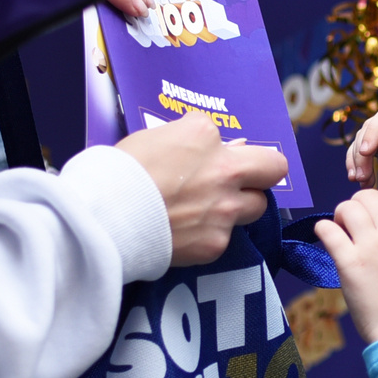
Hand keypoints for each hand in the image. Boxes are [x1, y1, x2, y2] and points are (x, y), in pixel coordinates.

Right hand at [115, 116, 285, 265]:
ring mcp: (224, 209)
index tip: (205, 161)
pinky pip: (227, 237)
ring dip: (240, 206)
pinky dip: (210, 235)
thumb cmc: (118, 174)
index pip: (231, 137)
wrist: (103, 219)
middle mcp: (224, 170)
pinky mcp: (216, 242)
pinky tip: (185, 234)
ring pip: (258, 206)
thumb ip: (189, 141)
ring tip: (208, 211)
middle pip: (274, 168)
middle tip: (245, 180)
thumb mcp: (151, 139)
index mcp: (204, 134)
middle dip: (263, 172)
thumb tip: (223, 148)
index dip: (219, 150)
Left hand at [313, 189, 377, 342]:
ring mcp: (371, 247)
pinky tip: (325, 237)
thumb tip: (375, 217)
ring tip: (339, 232)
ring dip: (339, 216)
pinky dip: (322, 229)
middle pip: (367, 196)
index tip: (368, 216)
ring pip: (348, 208)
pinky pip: (328, 230)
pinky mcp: (350, 263)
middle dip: (355, 206)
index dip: (375, 201)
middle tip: (349, 225)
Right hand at [344, 104, 377, 197]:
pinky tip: (361, 181)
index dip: (374, 131)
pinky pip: (362, 151)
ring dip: (357, 160)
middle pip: (371, 127)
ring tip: (361, 182)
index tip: (365, 152)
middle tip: (360, 176)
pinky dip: (357, 164)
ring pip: (362, 138)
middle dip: (361, 151)